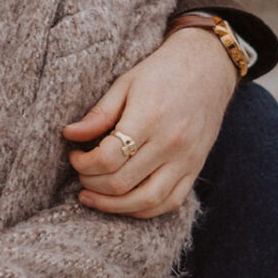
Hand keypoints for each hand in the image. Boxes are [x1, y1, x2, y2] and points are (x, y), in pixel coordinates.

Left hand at [62, 28, 237, 217]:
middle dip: (91, 184)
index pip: (108, 158)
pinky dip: (143, 209)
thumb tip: (69, 134)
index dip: (83, 163)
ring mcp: (187, 160)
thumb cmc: (162, 72)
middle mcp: (171, 143)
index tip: (75, 155)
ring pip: (146, 201)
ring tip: (92, 197)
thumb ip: (99, 114)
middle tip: (81, 174)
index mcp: (150, 118)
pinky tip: (123, 203)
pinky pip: (170, 202)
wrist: (208, 67)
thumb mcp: (125, 83)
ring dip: (112, 206)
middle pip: (121, 183)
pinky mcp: (196, 169)